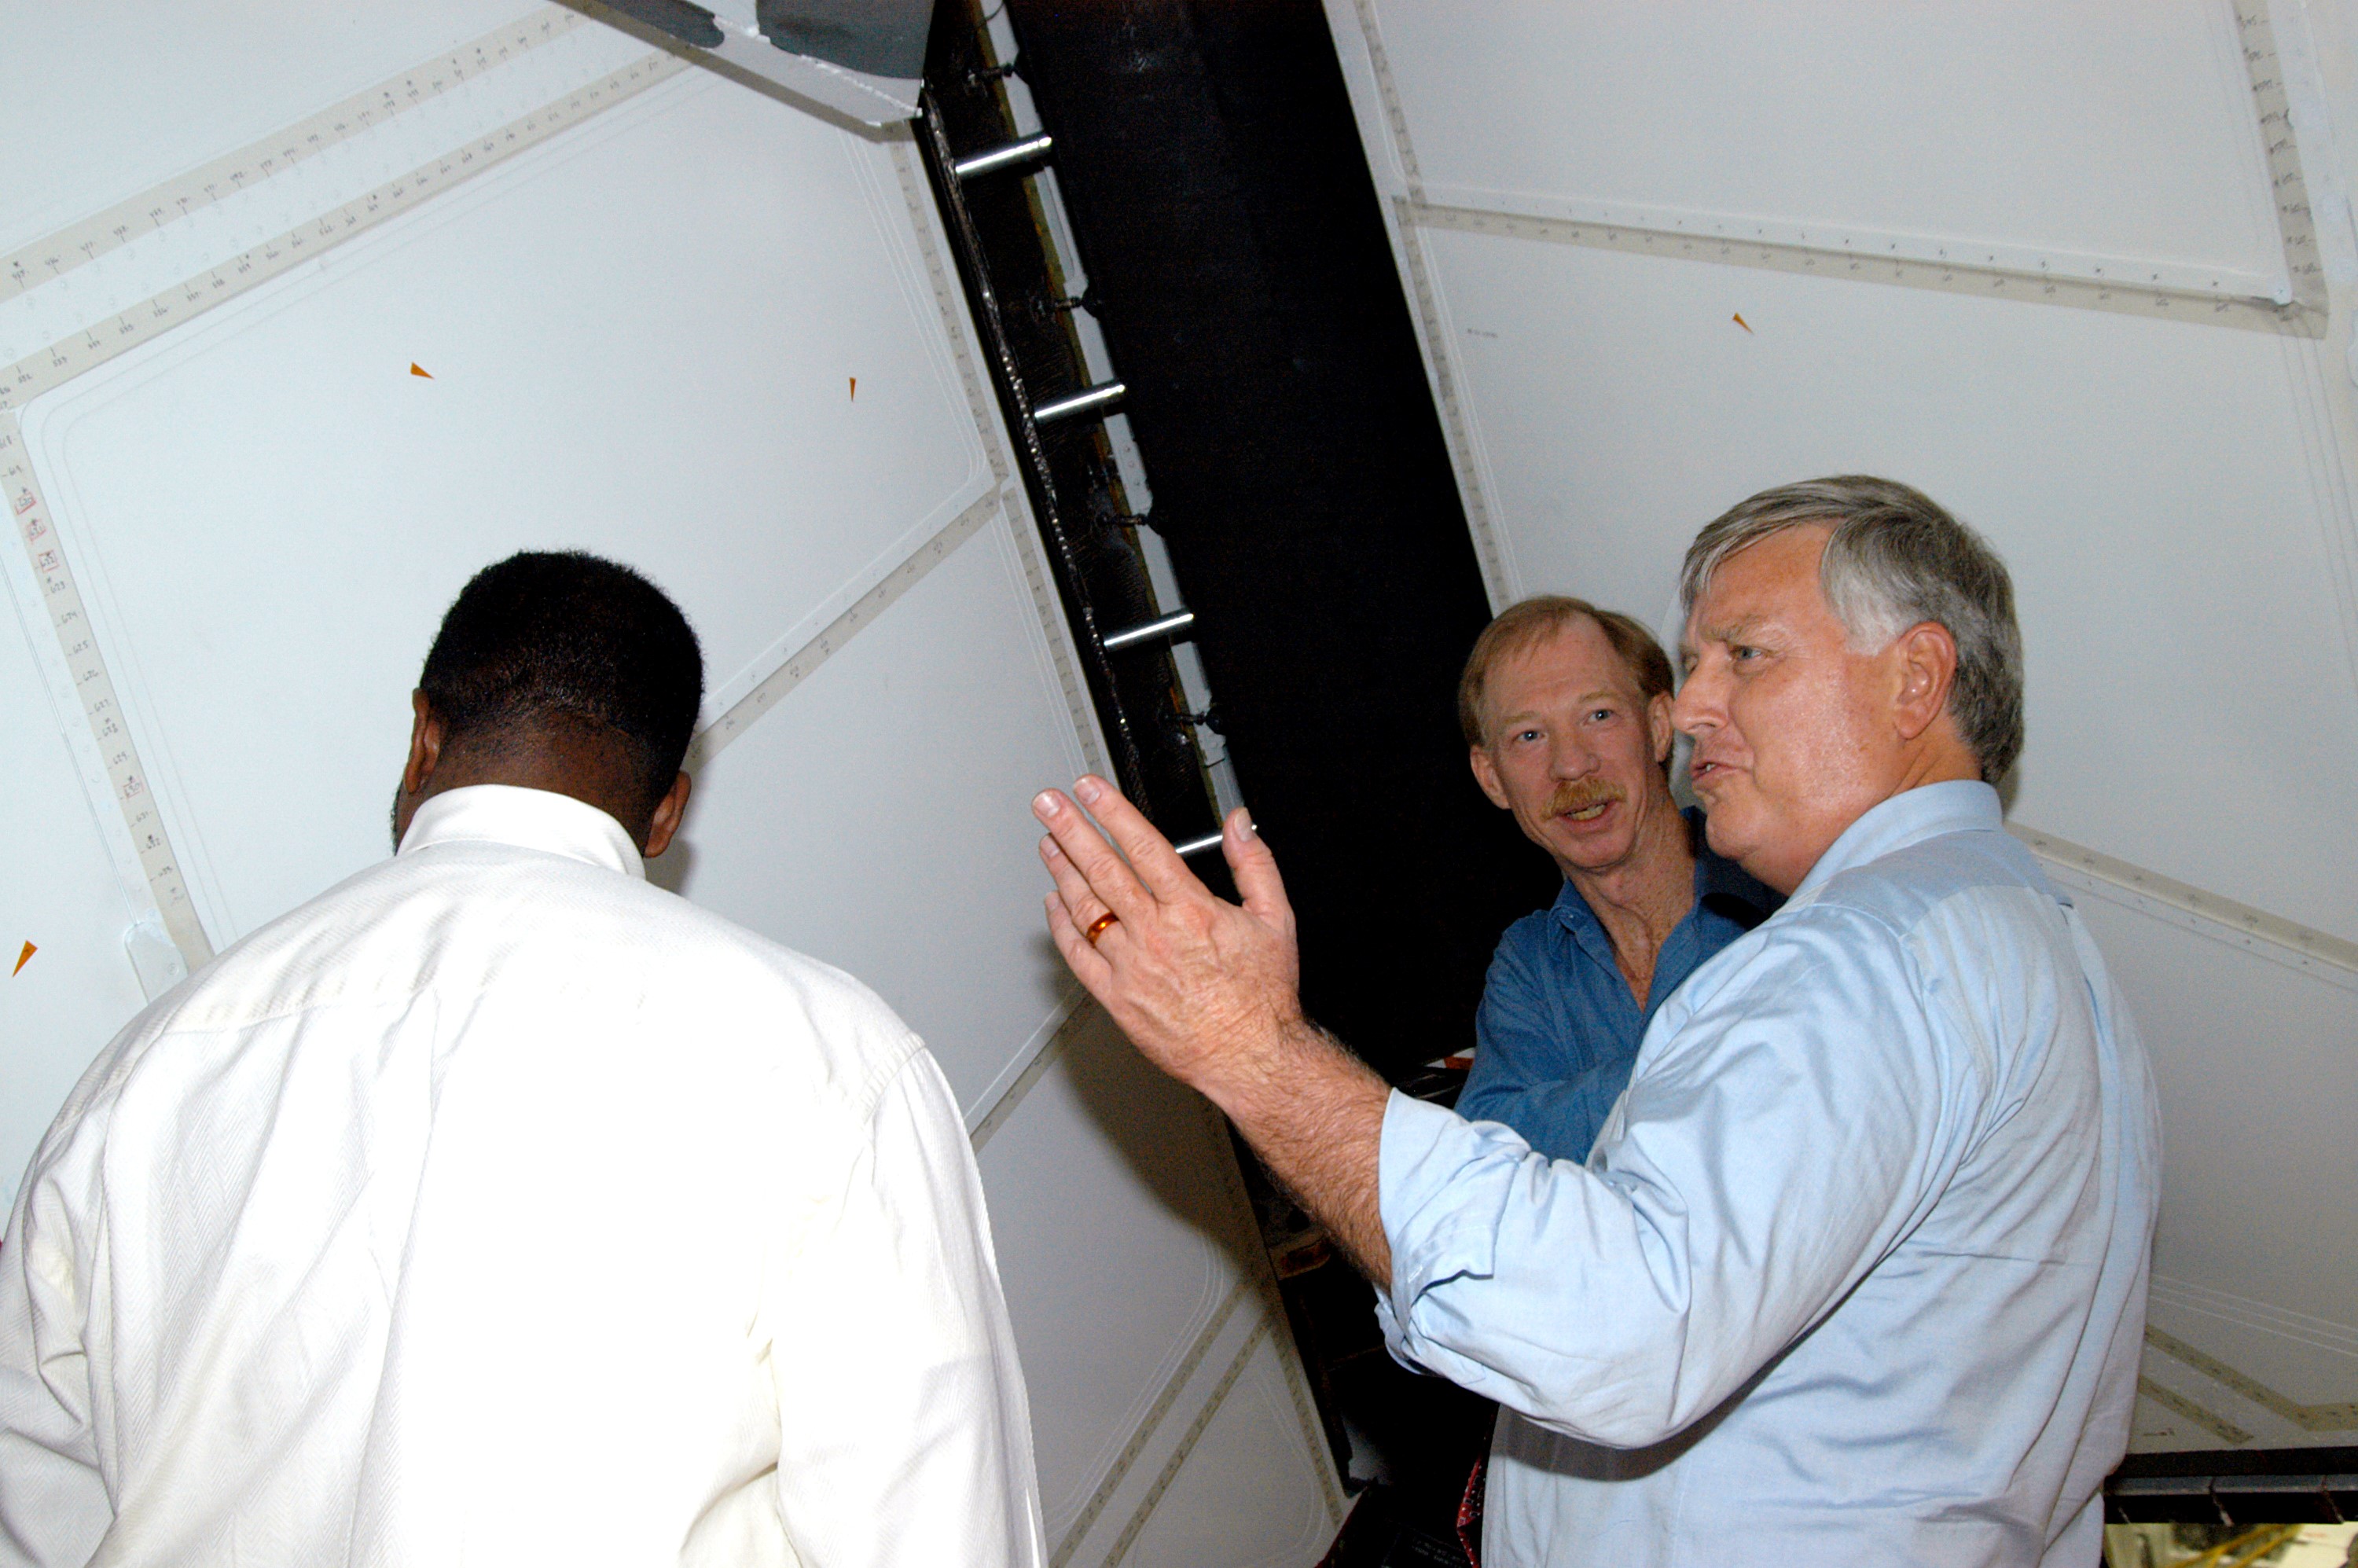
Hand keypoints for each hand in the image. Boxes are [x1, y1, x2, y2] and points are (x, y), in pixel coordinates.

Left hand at [1033, 776, 1393, 1279]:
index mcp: (1192, 910)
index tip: (1089, 790)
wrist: (1249, 1057)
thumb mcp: (1276, 919)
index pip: (1141, 846)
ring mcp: (1130, 965)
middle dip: (1071, 829)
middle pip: (1102, 869)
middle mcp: (1155, 933)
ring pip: (1085, 907)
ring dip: (1062, 870)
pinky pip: (1078, 954)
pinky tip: (1054, 903)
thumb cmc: (1262, 996)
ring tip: (1048, 843)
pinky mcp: (1116, 997)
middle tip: (1048, 804)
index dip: (1111, 812)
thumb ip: (1254, 864)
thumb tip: (1240, 824)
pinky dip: (1062, 925)